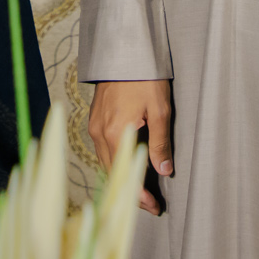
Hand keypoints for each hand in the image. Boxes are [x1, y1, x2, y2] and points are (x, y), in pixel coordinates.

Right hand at [88, 79, 173, 213]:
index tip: (154, 207)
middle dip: (131, 190)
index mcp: (116, 133)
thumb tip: (164, 171)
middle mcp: (100, 133)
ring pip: (105, 162)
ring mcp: (94, 126)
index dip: (140, 195)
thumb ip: (161, 143)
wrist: (124, 51)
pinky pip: (102, 150)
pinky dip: (114, 163)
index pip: (127, 175)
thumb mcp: (159, 110)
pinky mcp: (94, 119)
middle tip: (150, 204)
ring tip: (140, 188)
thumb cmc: (144, 77)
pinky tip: (127, 165)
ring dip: (122, 177)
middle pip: (113, 173)